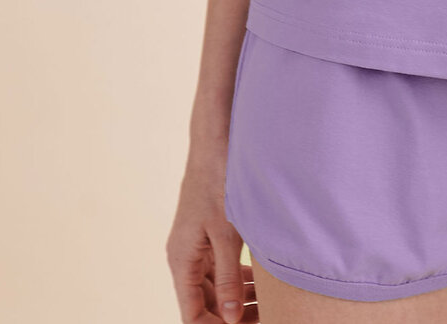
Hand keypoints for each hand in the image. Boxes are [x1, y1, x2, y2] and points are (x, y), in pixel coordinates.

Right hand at [167, 145, 257, 321]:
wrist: (216, 140)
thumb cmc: (218, 182)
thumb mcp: (228, 233)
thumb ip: (229, 277)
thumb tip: (229, 318)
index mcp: (182, 261)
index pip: (191, 314)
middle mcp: (184, 257)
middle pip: (203, 303)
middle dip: (229, 317)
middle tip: (261, 320)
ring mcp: (196, 245)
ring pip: (214, 287)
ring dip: (236, 299)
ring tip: (265, 308)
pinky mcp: (208, 233)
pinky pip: (220, 267)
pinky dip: (238, 279)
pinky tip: (260, 285)